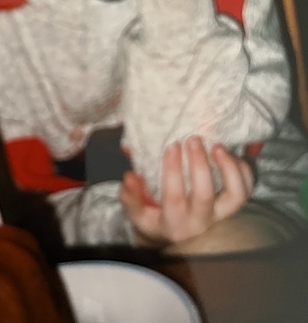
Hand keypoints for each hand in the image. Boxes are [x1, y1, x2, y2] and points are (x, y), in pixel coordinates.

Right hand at [119, 136, 253, 246]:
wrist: (182, 238)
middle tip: (192, 139)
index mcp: (174, 222)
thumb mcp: (139, 213)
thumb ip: (131, 196)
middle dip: (199, 164)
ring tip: (217, 146)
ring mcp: (221, 215)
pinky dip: (242, 168)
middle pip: (205, 194)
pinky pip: (247, 188)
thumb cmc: (157, 219)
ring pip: (236, 196)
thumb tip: (129, 177)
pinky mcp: (235, 206)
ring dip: (229, 168)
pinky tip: (228, 153)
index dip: (172, 170)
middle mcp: (200, 220)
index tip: (171, 145)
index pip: (174, 196)